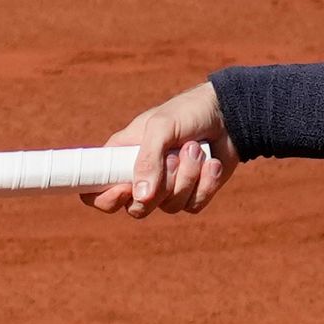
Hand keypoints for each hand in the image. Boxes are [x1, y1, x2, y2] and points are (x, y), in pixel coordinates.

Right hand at [85, 81, 234, 219]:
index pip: (94, 192)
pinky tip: (211, 162)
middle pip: (137, 209)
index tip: (124, 189)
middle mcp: (140, 177)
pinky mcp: (193, 193)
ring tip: (194, 148)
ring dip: (187, 177)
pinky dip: (205, 183)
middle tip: (172, 158)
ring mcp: (167, 188)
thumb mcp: (162, 127)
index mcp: (120, 158)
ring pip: (170, 206)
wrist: (228, 115)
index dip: (105, 199)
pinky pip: (194, 205)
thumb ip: (148, 160)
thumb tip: (141, 197)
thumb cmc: (187, 114)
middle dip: (160, 186)